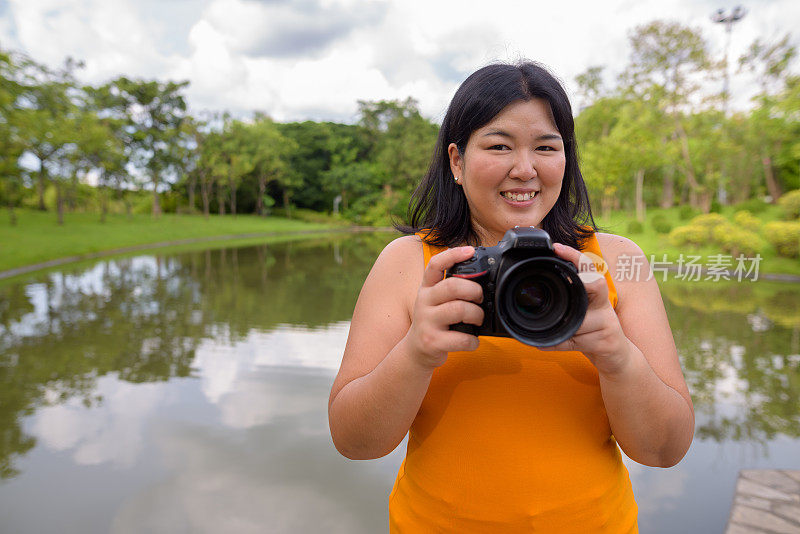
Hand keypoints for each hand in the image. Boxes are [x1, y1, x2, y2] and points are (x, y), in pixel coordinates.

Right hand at [405, 246, 484, 368]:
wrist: (415, 351)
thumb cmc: (434, 322)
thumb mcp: (435, 301)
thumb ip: (451, 288)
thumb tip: (482, 277)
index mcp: (427, 288)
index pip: (436, 265)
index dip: (453, 255)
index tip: (470, 250)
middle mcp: (424, 302)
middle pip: (452, 286)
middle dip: (474, 290)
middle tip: (480, 298)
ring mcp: (427, 322)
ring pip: (459, 309)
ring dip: (477, 314)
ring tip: (478, 319)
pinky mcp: (432, 341)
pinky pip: (461, 338)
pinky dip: (473, 341)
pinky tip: (472, 340)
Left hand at [538, 242, 631, 375]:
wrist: (617, 357)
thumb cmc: (592, 332)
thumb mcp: (580, 313)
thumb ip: (566, 302)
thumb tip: (533, 298)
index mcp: (595, 293)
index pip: (588, 268)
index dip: (574, 256)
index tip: (557, 247)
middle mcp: (603, 304)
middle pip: (597, 284)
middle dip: (583, 283)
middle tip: (574, 283)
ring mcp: (608, 322)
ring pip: (578, 320)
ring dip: (561, 328)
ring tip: (551, 332)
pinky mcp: (607, 341)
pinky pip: (576, 341)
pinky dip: (558, 343)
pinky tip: (546, 344)